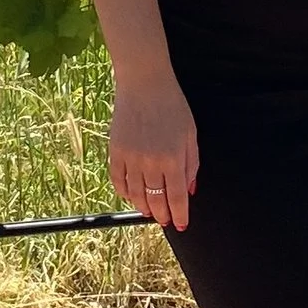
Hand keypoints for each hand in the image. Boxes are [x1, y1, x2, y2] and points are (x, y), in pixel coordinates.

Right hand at [108, 75, 198, 230]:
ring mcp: (131, 158)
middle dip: (162, 215)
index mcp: (174, 158)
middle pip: (156, 200)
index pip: (177, 197)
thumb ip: (192, 164)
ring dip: (143, 206)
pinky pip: (118, 180)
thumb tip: (189, 190)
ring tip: (149, 211)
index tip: (181, 224)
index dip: (180, 214)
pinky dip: (124, 192)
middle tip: (165, 220)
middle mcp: (151, 162)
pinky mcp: (116, 151)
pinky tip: (131, 195)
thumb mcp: (191, 134)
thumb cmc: (172, 105)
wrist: (144, 82)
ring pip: (136, 194)